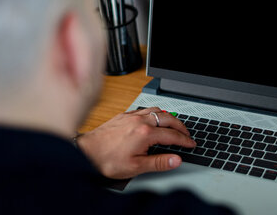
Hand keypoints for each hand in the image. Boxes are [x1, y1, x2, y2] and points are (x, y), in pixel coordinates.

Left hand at [77, 107, 195, 178]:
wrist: (85, 152)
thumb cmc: (107, 160)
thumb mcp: (136, 167)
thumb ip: (159, 162)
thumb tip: (176, 160)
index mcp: (145, 133)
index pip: (172, 135)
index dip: (184, 140)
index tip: (191, 144)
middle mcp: (140, 121)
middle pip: (168, 118)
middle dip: (180, 126)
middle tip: (186, 134)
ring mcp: (131, 116)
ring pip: (157, 110)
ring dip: (169, 116)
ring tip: (174, 124)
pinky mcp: (124, 115)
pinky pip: (144, 109)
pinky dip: (155, 113)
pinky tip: (153, 118)